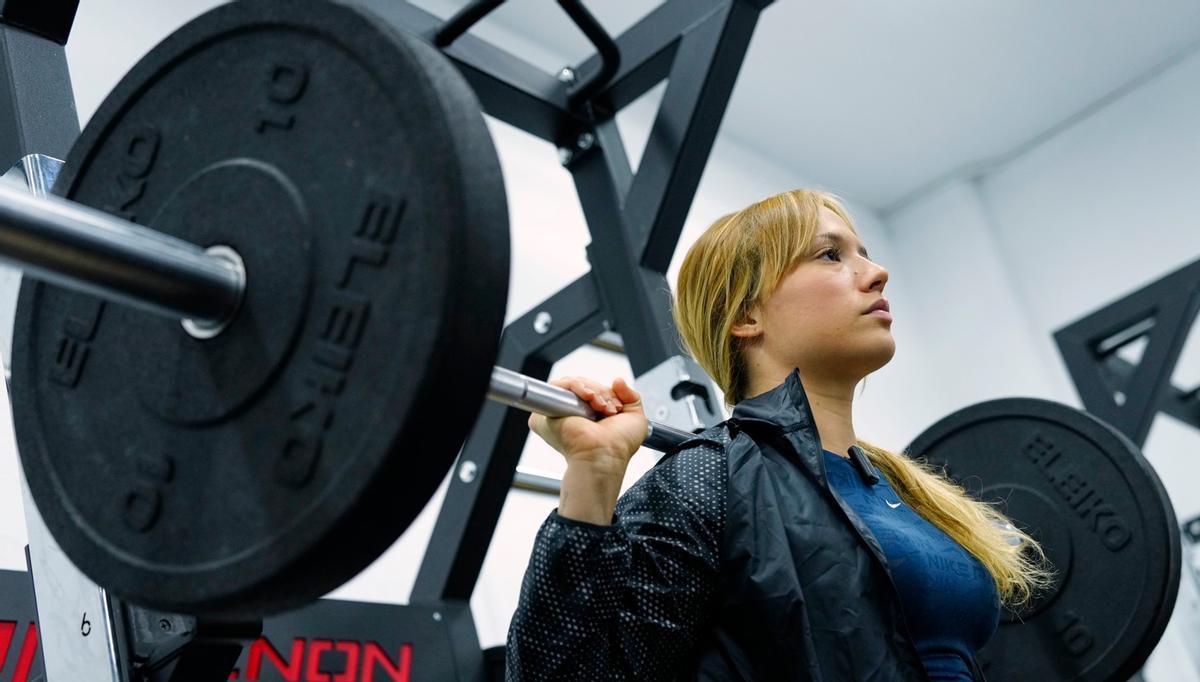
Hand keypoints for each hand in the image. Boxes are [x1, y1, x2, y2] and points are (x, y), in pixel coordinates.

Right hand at [527, 376, 647, 476]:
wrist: (605, 454)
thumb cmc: (619, 446)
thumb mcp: (635, 417)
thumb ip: (631, 395)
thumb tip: (617, 380)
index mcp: (590, 417)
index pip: (594, 390)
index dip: (606, 393)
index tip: (615, 408)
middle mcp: (574, 415)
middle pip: (584, 384)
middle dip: (601, 392)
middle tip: (609, 409)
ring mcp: (560, 412)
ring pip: (573, 383)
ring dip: (592, 390)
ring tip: (599, 407)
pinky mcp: (547, 410)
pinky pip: (559, 385)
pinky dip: (576, 386)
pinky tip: (588, 398)